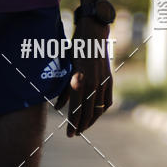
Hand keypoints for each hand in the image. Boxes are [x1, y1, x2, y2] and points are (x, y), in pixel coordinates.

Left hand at [55, 17, 112, 136]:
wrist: (93, 32)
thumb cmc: (74, 48)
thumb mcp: (65, 67)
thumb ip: (63, 89)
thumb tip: (57, 107)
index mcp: (79, 80)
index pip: (77, 110)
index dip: (73, 124)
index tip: (69, 134)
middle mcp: (93, 83)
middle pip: (88, 113)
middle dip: (80, 126)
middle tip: (73, 135)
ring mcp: (103, 81)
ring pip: (99, 109)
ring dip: (91, 120)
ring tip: (83, 127)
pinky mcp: (109, 79)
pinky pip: (107, 101)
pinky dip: (101, 110)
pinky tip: (96, 114)